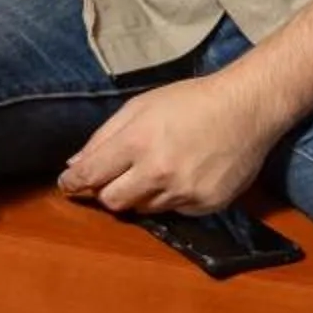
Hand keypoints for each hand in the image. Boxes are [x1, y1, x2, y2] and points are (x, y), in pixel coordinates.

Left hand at [56, 73, 288, 215]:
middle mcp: (159, 173)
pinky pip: (173, 212)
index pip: (91, 174)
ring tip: (155, 169)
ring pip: (143, 209)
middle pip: (113, 201)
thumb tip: (74, 165)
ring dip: (139, 195)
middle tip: (111, 179)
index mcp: (138, 142)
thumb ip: (103, 137)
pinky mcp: (206, 205)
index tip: (66, 184)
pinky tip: (181, 175)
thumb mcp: (140, 107)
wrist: (246, 109)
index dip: (73, 182)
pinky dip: (169, 198)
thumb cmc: (190, 101)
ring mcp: (184, 193)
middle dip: (105, 192)